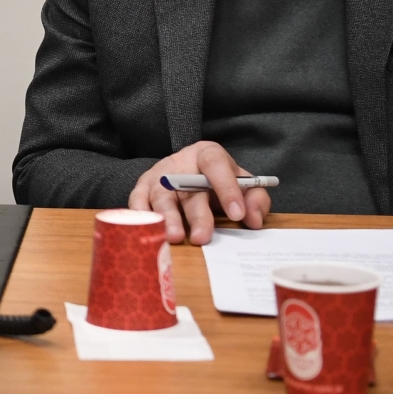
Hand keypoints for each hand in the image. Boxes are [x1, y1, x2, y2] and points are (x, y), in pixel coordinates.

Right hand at [129, 141, 271, 245]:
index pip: (216, 165)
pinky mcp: (141, 189)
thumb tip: (254, 219)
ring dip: (167, 217)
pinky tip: (148, 231)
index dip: (227, 188)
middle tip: (202, 238)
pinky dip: (140, 216)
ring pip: (161, 196)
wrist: (185, 172)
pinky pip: (137, 202)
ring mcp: (158, 176)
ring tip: (175, 237)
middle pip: (188, 187)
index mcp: (207, 155)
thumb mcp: (242, 184)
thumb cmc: (216, 182)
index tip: (237, 214)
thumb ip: (255, 198)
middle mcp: (180, 164)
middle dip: (196, 214)